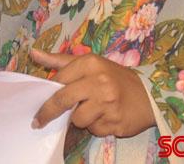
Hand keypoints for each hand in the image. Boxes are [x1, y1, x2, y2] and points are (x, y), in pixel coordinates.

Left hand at [30, 48, 155, 137]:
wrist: (150, 96)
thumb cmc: (114, 78)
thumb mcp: (90, 63)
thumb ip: (60, 61)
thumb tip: (33, 53)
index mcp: (90, 63)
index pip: (59, 80)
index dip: (48, 92)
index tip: (39, 102)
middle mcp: (99, 82)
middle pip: (63, 100)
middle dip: (48, 113)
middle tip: (38, 121)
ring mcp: (108, 103)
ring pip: (78, 119)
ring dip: (80, 119)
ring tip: (93, 110)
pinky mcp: (115, 122)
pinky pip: (94, 130)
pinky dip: (95, 126)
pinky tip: (105, 117)